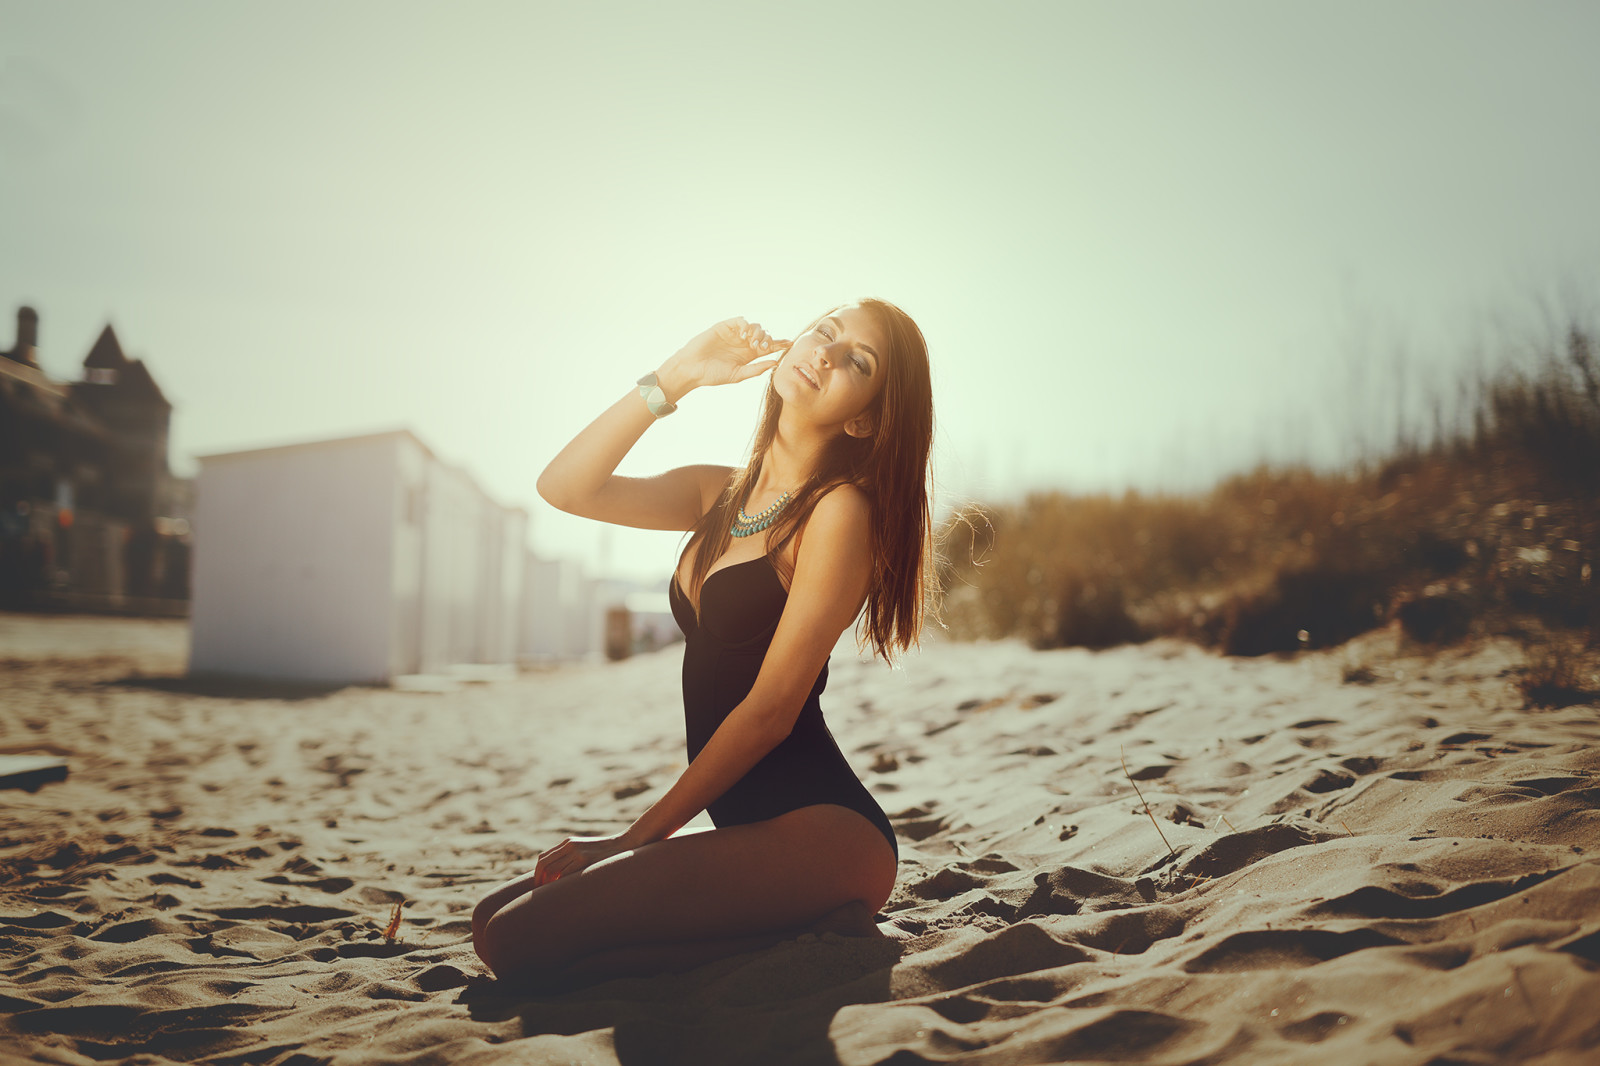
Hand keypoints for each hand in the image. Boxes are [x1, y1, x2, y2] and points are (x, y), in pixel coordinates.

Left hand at [532, 832, 632, 885]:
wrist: (626, 843)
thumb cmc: (607, 853)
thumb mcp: (587, 850)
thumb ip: (574, 857)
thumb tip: (560, 876)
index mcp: (568, 842)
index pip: (544, 858)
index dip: (538, 873)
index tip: (540, 886)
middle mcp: (569, 845)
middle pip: (543, 863)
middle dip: (538, 879)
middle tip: (540, 893)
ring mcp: (577, 851)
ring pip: (551, 869)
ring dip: (547, 883)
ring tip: (549, 895)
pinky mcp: (584, 859)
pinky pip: (564, 874)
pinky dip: (559, 884)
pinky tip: (562, 891)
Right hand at [659, 317, 789, 397]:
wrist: (692, 369)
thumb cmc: (713, 375)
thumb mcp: (738, 375)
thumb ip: (756, 369)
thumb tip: (775, 363)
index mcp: (748, 355)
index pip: (768, 347)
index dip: (779, 344)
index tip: (790, 343)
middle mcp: (743, 343)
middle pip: (764, 335)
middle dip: (767, 340)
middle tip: (762, 348)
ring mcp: (734, 334)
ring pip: (754, 327)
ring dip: (758, 333)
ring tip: (753, 343)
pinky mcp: (724, 327)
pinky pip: (740, 321)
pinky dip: (745, 325)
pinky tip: (744, 335)